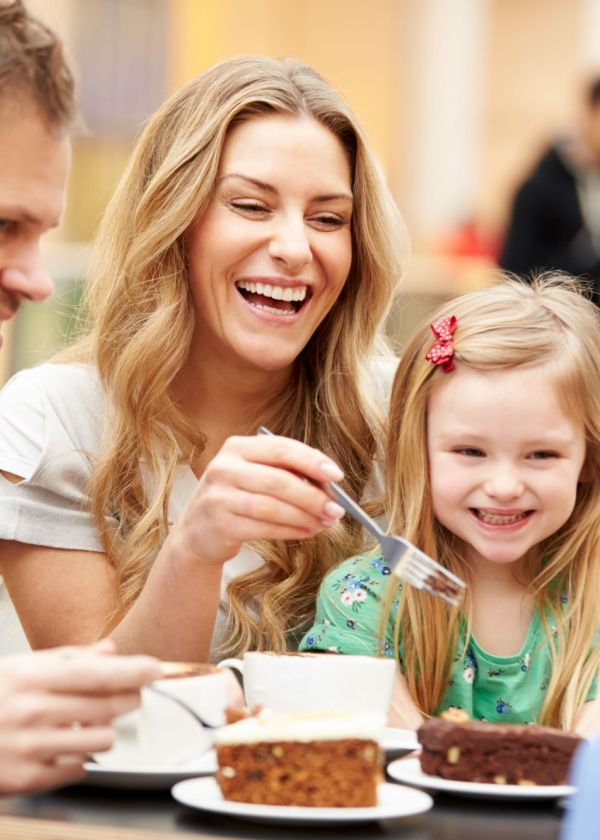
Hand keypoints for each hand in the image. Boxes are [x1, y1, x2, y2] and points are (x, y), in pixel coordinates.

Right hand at [0, 639, 160, 792]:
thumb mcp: (21, 667)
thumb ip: (69, 659)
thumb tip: (112, 651)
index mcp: (31, 677)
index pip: (98, 674)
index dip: (133, 671)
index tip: (156, 669)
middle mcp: (31, 711)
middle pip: (107, 706)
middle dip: (128, 699)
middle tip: (129, 696)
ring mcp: (28, 748)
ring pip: (101, 740)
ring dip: (104, 731)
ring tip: (88, 723)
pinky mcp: (25, 780)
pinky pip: (79, 769)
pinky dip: (79, 757)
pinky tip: (63, 746)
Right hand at [170, 434, 344, 566]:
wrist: (197, 532)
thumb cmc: (235, 499)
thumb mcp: (253, 475)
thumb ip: (286, 473)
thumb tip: (329, 485)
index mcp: (236, 447)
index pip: (280, 448)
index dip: (312, 461)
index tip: (336, 475)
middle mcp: (224, 467)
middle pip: (279, 479)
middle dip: (313, 496)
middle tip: (336, 508)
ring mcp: (219, 496)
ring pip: (273, 506)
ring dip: (305, 516)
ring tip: (325, 523)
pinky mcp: (221, 524)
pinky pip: (265, 527)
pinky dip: (292, 531)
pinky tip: (307, 532)